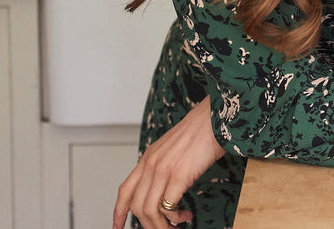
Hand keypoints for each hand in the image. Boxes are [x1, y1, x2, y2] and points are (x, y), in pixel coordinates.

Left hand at [113, 97, 225, 228]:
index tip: (117, 226)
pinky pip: (167, 207)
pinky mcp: (179, 175)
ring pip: (149, 211)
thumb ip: (165, 164)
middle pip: (136, 206)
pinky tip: (185, 216)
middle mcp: (151, 164)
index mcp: (148, 157)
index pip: (125, 190)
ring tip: (176, 225)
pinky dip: (174, 218)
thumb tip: (167, 186)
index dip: (118, 212)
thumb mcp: (174, 147)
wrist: (216, 116)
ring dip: (161, 225)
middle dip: (148, 225)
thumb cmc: (203, 130)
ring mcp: (163, 170)